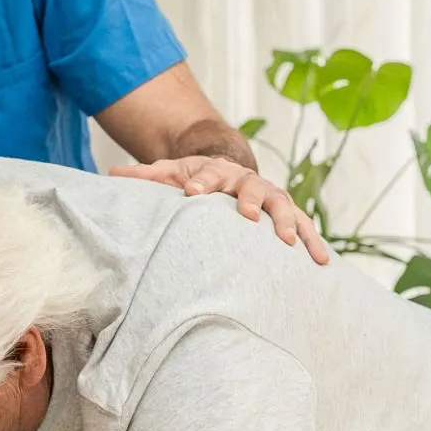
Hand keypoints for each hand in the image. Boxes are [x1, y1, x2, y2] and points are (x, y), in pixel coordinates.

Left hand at [109, 157, 330, 263]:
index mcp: (216, 172)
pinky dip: (313, 242)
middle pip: (249, 187)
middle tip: (245, 214)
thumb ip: (145, 177)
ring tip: (289, 241)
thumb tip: (109, 174)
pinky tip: (322, 262)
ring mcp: (270, 196)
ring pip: (282, 205)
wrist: (229, 168)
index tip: (191, 192)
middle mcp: (247, 181)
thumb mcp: (171, 173)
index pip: (207, 175)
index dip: (201, 182)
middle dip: (248, 199)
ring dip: (287, 222)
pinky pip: (304, 226)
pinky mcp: (286, 214)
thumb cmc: (196, 178)